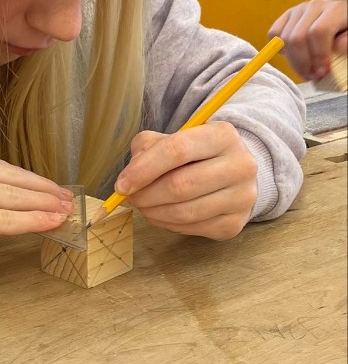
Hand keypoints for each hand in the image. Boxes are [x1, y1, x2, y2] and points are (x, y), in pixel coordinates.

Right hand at [0, 148, 73, 281]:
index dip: (27, 178)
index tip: (49, 187)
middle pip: (7, 177)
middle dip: (41, 189)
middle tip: (66, 198)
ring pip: (9, 197)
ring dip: (42, 205)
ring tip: (64, 211)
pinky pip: (1, 219)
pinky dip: (29, 222)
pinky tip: (47, 224)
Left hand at [115, 123, 257, 240]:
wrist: (234, 173)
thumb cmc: (196, 153)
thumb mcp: (172, 137)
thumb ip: (147, 149)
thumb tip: (129, 178)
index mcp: (223, 135)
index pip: (178, 150)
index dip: (144, 170)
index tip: (121, 185)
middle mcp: (240, 165)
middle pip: (181, 185)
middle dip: (146, 195)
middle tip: (131, 197)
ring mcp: (241, 197)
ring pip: (186, 211)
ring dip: (154, 213)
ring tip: (143, 206)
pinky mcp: (235, 223)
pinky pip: (192, 228)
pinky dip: (168, 224)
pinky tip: (161, 215)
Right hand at [269, 0, 347, 81]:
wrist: (338, 13)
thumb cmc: (346, 29)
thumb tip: (339, 47)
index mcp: (334, 10)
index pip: (318, 32)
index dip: (319, 55)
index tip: (323, 72)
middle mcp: (313, 6)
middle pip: (297, 37)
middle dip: (302, 62)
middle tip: (311, 76)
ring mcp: (297, 10)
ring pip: (284, 39)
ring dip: (293, 61)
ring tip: (304, 71)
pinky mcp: (286, 15)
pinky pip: (274, 34)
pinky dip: (280, 49)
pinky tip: (293, 56)